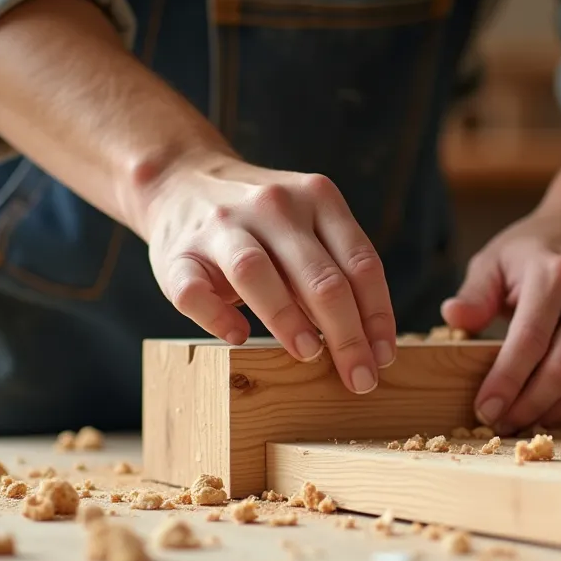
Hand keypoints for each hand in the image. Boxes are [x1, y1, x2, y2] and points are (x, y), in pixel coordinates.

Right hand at [140, 154, 395, 393]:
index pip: (361, 263)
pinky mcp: (177, 254)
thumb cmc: (262, 224)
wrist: (182, 182)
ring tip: (308, 354)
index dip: (377, 316)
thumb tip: (369, 342)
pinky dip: (217, 317)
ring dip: (288, 319)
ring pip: (257, 273)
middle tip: (359, 378)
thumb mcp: (308, 227)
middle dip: (346, 335)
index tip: (383, 357)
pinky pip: (195, 291)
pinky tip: (237, 337)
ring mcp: (221, 226)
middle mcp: (273, 206)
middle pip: (320, 277)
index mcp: (318, 198)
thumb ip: (336, 269)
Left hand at [441, 201, 560, 433]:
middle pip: (560, 367)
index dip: (506, 381)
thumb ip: (474, 292)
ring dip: (551, 409)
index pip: (529, 340)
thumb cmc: (536, 246)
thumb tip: (452, 318)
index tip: (485, 409)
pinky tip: (551, 410)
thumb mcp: (495, 258)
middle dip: (527, 405)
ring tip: (521, 422)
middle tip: (500, 424)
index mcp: (553, 274)